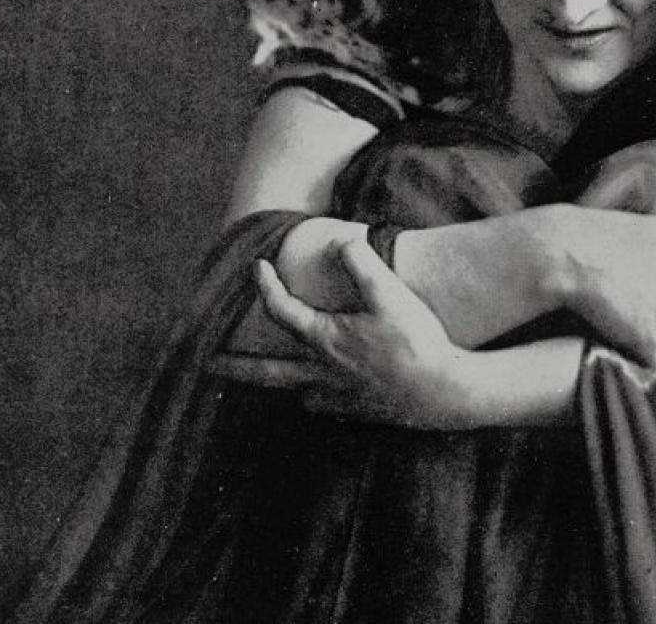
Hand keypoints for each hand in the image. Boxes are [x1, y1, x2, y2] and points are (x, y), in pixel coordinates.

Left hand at [210, 239, 477, 428]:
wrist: (445, 391)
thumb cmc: (417, 341)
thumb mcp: (390, 294)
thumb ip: (362, 263)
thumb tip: (340, 241)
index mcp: (326, 339)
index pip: (281, 310)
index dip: (265, 286)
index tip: (257, 267)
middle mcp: (324, 372)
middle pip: (267, 372)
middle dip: (237, 367)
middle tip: (210, 366)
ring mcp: (340, 396)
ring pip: (298, 393)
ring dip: (282, 384)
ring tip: (273, 380)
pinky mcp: (360, 412)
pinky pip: (326, 408)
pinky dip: (319, 399)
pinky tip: (325, 394)